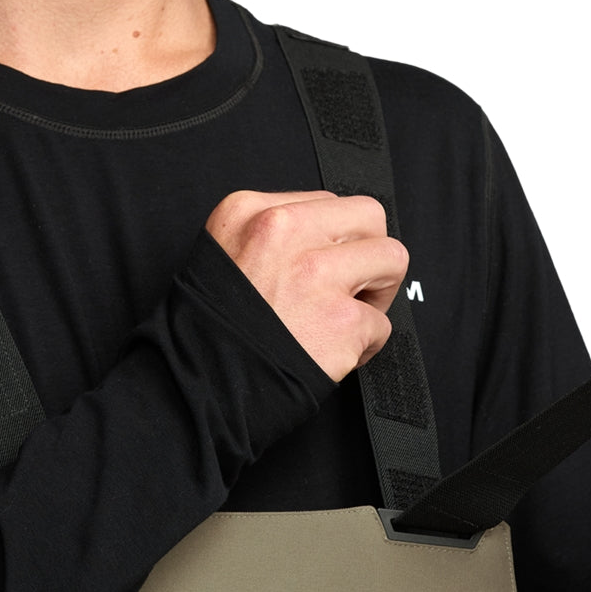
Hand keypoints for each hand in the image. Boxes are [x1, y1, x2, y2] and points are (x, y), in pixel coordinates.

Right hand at [205, 190, 408, 380]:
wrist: (198, 388)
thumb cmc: (205, 333)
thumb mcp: (218, 256)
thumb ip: (268, 238)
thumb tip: (323, 240)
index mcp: (248, 211)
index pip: (326, 203)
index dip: (332, 240)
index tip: (324, 264)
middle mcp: (284, 232)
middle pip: (369, 217)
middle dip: (369, 253)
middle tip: (351, 285)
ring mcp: (317, 274)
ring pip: (392, 259)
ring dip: (378, 294)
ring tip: (349, 315)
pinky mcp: (341, 320)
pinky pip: (382, 323)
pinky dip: (364, 345)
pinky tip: (334, 353)